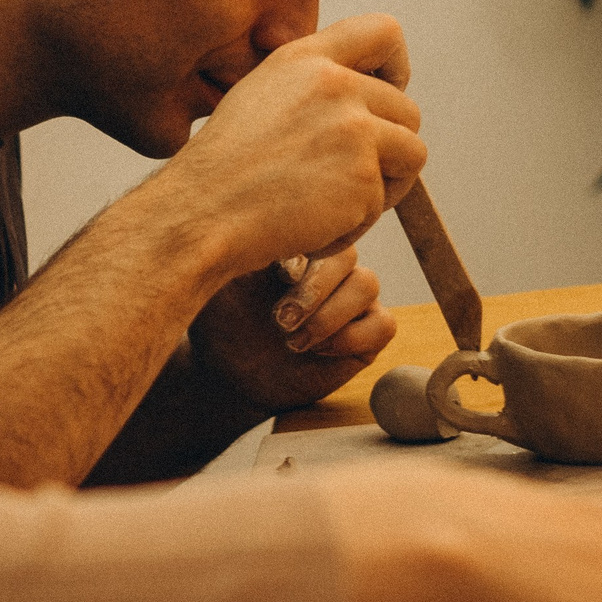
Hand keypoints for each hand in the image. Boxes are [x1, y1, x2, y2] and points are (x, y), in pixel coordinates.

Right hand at [156, 14, 425, 278]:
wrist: (201, 213)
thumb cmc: (224, 168)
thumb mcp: (260, 96)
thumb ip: (312, 85)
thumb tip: (364, 93)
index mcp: (306, 59)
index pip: (385, 33)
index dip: (397, 69)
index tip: (383, 98)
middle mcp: (335, 84)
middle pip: (407, 111)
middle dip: (387, 149)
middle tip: (344, 179)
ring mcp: (353, 130)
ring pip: (411, 155)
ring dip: (384, 186)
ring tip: (332, 204)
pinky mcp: (362, 177)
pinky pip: (384, 204)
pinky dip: (355, 224)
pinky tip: (311, 226)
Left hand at [189, 250, 396, 413]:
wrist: (232, 375)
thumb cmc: (222, 325)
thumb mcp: (216, 284)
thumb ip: (232, 252)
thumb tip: (246, 230)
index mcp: (296, 241)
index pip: (318, 227)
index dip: (303, 254)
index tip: (277, 277)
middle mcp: (327, 264)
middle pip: (347, 255)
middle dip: (315, 290)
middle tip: (281, 320)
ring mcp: (351, 296)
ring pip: (367, 284)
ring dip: (330, 316)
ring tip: (294, 342)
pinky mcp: (367, 332)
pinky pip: (384, 324)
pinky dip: (353, 338)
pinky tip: (318, 350)